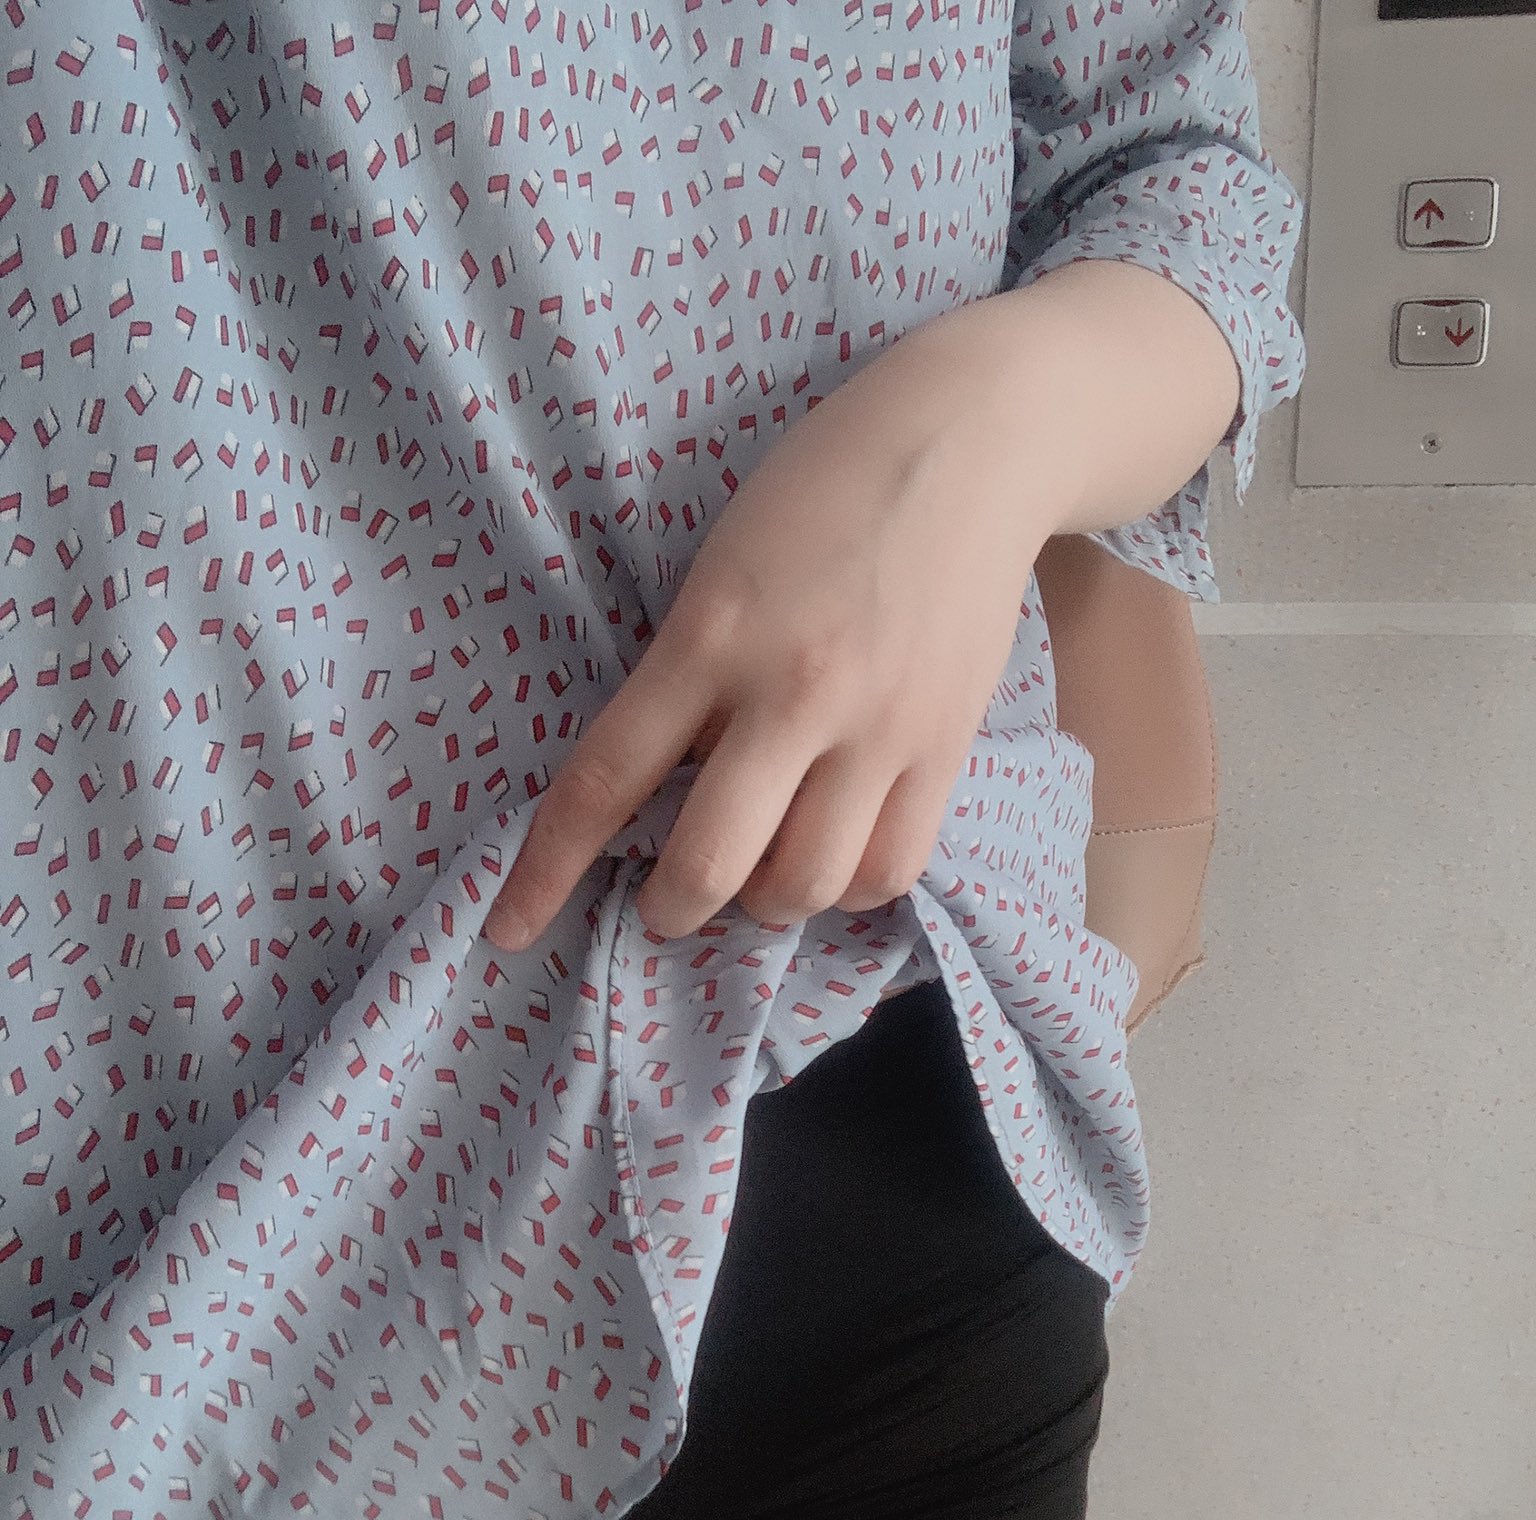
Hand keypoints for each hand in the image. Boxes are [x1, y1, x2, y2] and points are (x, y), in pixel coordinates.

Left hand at [481, 327, 1056, 951]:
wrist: (973, 442)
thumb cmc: (823, 488)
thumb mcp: (719, 568)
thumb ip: (687, 678)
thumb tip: (665, 789)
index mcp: (711, 635)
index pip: (606, 780)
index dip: (547, 871)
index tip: (509, 931)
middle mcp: (793, 692)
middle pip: (711, 862)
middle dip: (670, 907)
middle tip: (665, 903)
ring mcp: (879, 726)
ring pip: (805, 884)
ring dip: (763, 903)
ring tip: (756, 876)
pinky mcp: (946, 745)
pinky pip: (890, 868)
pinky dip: (846, 888)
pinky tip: (830, 858)